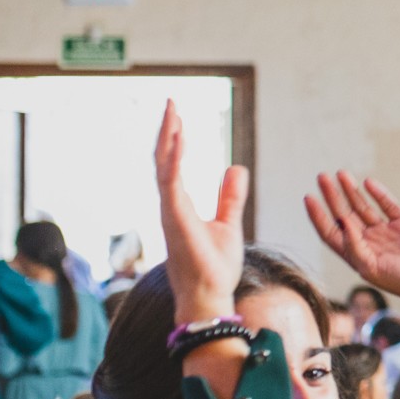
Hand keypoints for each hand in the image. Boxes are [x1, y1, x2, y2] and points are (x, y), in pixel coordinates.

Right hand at [156, 99, 248, 325]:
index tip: (178, 115)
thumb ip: (229, 197)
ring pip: (164, 167)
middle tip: (172, 102)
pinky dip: (174, 160)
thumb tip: (235, 168)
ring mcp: (170, 212)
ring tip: (173, 112)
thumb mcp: (228, 223)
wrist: (210, 295)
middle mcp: (170, 205)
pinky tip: (178, 139)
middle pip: (164, 160)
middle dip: (167, 130)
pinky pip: (172, 183)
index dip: (174, 139)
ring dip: (168, 138)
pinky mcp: (176, 219)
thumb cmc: (214, 266)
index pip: (174, 164)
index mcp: (179, 205)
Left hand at [305, 172, 399, 329]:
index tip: (309, 197)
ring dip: (351, 191)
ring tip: (341, 173)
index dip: (318, 216)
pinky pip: (389, 206)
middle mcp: (369, 243)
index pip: (331, 232)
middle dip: (332, 196)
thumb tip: (340, 222)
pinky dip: (379, 194)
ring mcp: (387, 233)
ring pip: (364, 207)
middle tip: (322, 176)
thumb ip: (355, 247)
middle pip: (344, 215)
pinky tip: (368, 183)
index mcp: (358, 256)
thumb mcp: (374, 269)